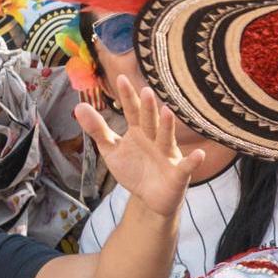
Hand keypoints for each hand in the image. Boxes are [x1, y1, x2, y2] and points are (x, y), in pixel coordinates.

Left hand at [79, 77, 214, 218]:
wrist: (151, 198)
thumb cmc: (134, 169)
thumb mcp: (112, 150)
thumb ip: (98, 129)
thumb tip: (79, 106)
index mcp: (139, 132)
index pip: (132, 112)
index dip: (127, 97)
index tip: (121, 78)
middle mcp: (155, 139)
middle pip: (150, 122)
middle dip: (148, 108)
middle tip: (146, 91)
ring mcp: (167, 155)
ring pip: (167, 139)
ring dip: (168, 127)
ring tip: (167, 112)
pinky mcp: (178, 173)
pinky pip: (186, 166)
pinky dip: (193, 161)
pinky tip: (198, 154)